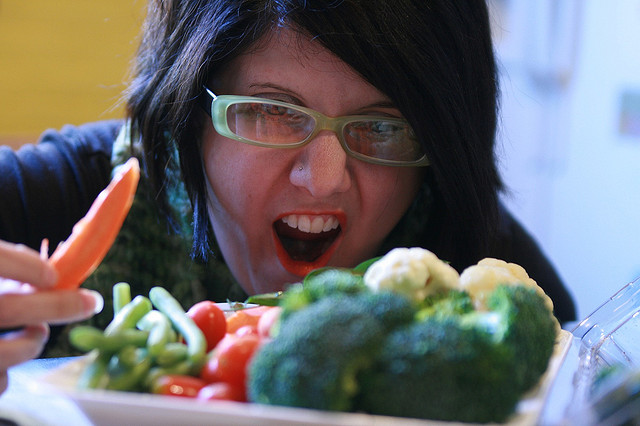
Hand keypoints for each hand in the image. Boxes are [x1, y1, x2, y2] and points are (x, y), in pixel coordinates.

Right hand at [0, 240, 102, 393]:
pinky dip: (6, 371)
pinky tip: (6, 358)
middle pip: (9, 309)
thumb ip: (1, 267)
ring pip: (4, 354)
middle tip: (90, 301)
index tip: (52, 274)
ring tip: (38, 331)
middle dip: (57, 306)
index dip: (24, 267)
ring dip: (33, 341)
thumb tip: (46, 276)